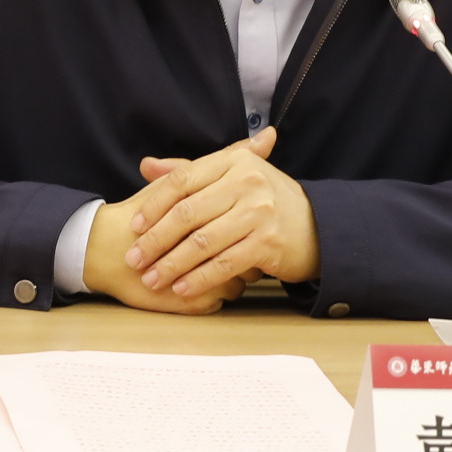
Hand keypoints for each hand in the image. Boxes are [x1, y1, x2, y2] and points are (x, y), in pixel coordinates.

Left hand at [85, 126, 318, 313]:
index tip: (133, 226)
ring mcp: (259, 213)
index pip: (183, 181)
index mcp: (234, 162)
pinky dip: (200, 278)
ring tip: (151, 279)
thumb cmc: (265, 200)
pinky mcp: (268, 243)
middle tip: (134, 259)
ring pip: (202, 242)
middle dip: (156, 240)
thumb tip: (146, 165)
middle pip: (188, 213)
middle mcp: (248, 183)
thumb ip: (190, 171)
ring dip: (172, 264)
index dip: (154, 205)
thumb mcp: (232, 176)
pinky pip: (224, 264)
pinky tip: (181, 289)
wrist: (317, 226)